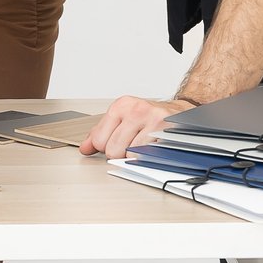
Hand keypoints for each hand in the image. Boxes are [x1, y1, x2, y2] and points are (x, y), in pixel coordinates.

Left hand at [79, 95, 194, 160]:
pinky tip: (152, 146)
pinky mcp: (166, 131)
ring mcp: (152, 119)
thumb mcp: (121, 119)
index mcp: (121, 106)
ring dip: (136, 155)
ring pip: (130, 155)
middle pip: (113, 150)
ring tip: (143, 143)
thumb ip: (100, 133)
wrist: (178, 113)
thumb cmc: (147, 117)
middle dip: (120, 153)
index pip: (99, 140)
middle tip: (130, 144)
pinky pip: (148, 156)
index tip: (115, 142)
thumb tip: (85, 148)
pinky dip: (148, 156)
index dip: (105, 147)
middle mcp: (136, 110)